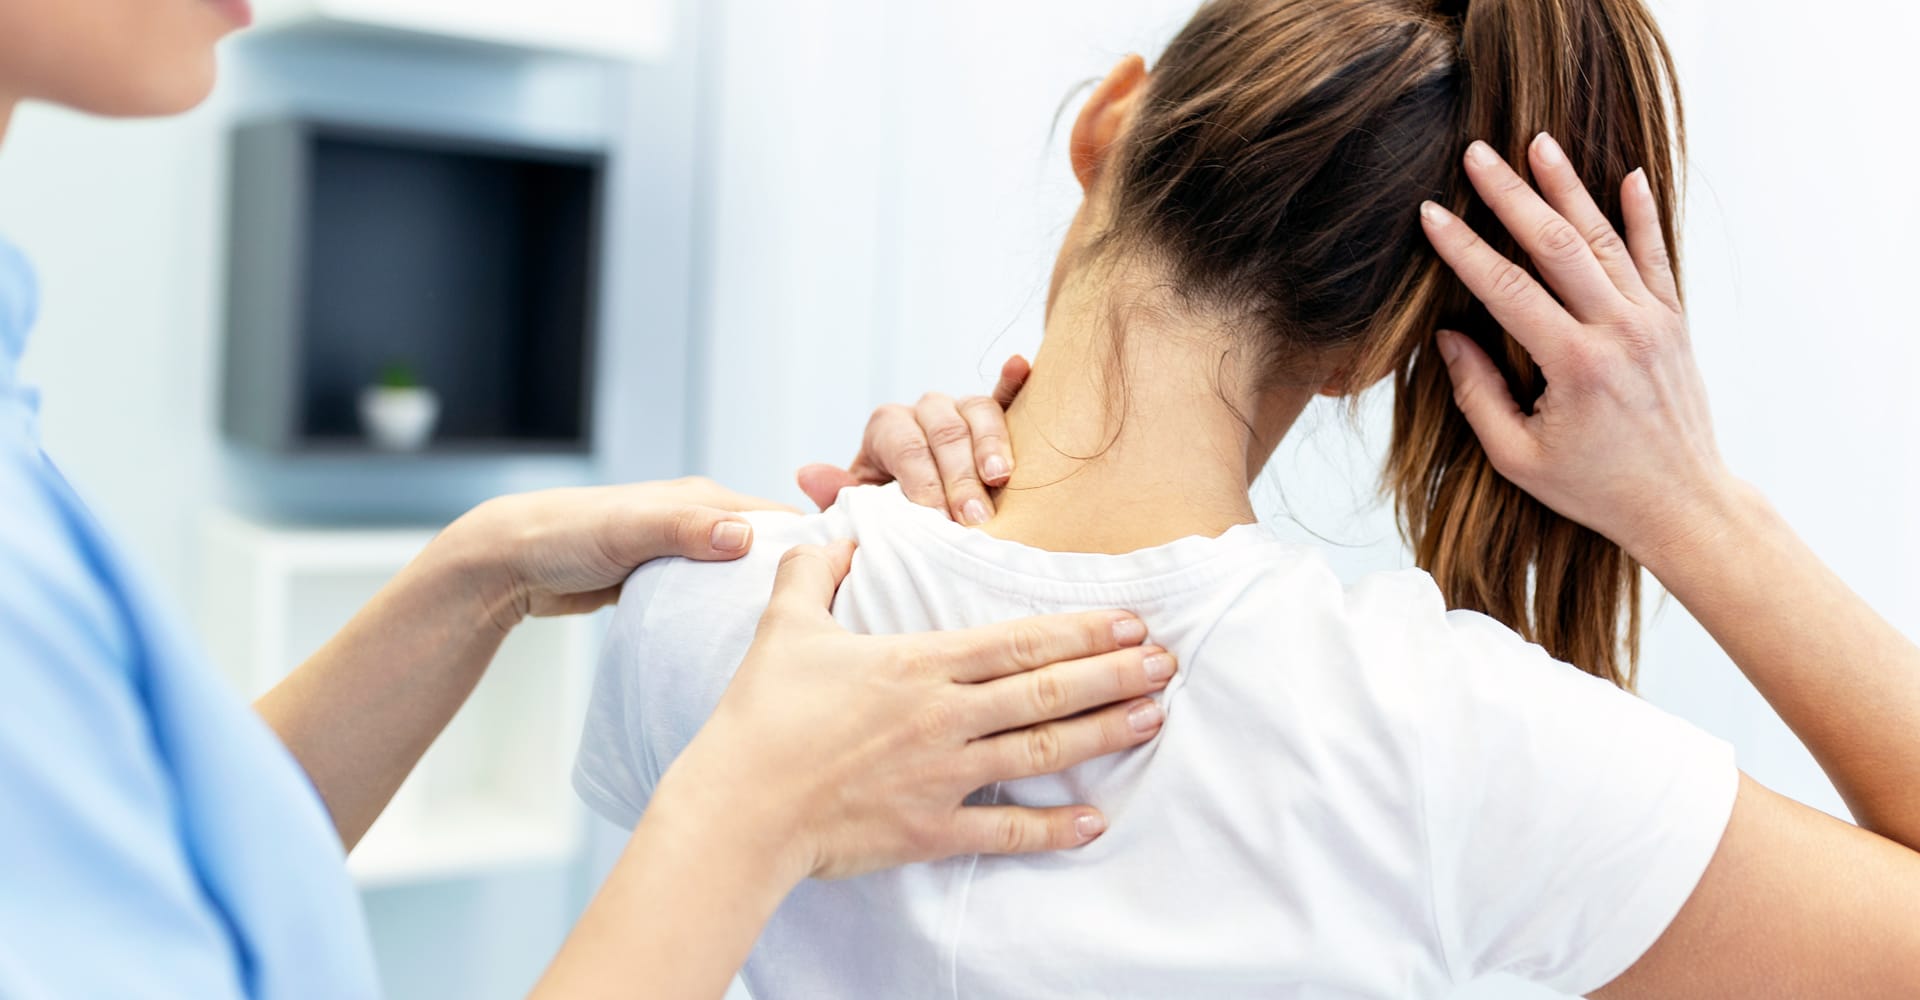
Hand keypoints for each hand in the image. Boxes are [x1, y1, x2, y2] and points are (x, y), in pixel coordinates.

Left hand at [443, 477, 795, 629]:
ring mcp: (683, 555)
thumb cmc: (567, 536)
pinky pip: (709, 600)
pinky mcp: (665, 583)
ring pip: (738, 580)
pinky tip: (738, 645)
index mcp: (705, 500)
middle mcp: (701, 523)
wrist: (511, 562)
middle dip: (794, 580)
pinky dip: (725, 616)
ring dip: (758, 603)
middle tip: (825, 625)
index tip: (845, 583)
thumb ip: (685, 530)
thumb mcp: (628, 530)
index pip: (779, 520)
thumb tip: (746, 538)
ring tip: (788, 640)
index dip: (813, 546)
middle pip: (766, 553)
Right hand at [662, 539, 1173, 882]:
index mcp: (918, 665)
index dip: (1081, 629)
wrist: (740, 805)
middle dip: (1114, 674)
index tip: (1129, 620)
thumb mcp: (786, 625)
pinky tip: (1097, 819)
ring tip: (1154, 717)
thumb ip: (815, 570)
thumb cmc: (761, 716)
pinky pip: (1007, 828)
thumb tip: (836, 532)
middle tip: (1166, 663)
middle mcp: (943, 717)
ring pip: (1042, 750)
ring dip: (1104, 733)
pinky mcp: (931, 829)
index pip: (1018, 641)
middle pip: (1047, 691)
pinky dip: (1055, 826)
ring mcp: (942, 776)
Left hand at [797, 355, 1031, 523]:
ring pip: (977, 411)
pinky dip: (1013, 381)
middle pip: (944, 432)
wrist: (918, 514)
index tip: (940, 520)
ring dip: (991, 444)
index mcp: (886, 428)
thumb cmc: (890, 516)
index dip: (923, 483)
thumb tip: (807, 474)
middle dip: (960, 476)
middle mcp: (922, 411)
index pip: (906, 448)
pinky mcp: (992, 416)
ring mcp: (959, 409)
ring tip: (1001, 477)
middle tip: (975, 516)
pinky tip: (1020, 365)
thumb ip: (838, 495)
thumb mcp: (860, 512)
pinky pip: (1005, 396)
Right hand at [1418, 133, 1741, 568]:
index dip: (1463, 248)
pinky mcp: (1673, 322)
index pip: (1506, 288)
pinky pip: (1655, 257)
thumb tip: (1448, 336)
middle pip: (1557, 244)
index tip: (1431, 214)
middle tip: (1478, 153)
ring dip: (1569, 187)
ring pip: (1604, 239)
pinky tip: (1628, 176)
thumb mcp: (1518, 455)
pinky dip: (1642, 216)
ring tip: (1538, 143)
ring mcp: (1652, 321)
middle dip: (1511, 193)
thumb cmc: (1593, 488)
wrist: (1681, 503)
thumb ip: (1478, 394)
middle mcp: (1618, 331)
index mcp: (1574, 364)